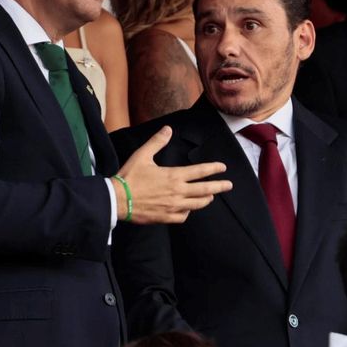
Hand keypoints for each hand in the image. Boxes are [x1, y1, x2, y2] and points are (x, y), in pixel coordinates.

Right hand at [115, 126, 232, 223]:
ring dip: (206, 199)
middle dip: (219, 186)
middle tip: (228, 185)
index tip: (223, 168)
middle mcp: (177, 192)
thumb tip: (167, 129)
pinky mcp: (166, 217)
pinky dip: (188, 212)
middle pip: (205, 190)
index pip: (200, 171)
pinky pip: (183, 216)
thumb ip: (157, 142)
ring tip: (211, 197)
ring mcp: (173, 206)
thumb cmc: (129, 177)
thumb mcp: (142, 155)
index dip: (213, 169)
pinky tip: (189, 208)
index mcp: (173, 176)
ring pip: (197, 204)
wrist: (117, 199)